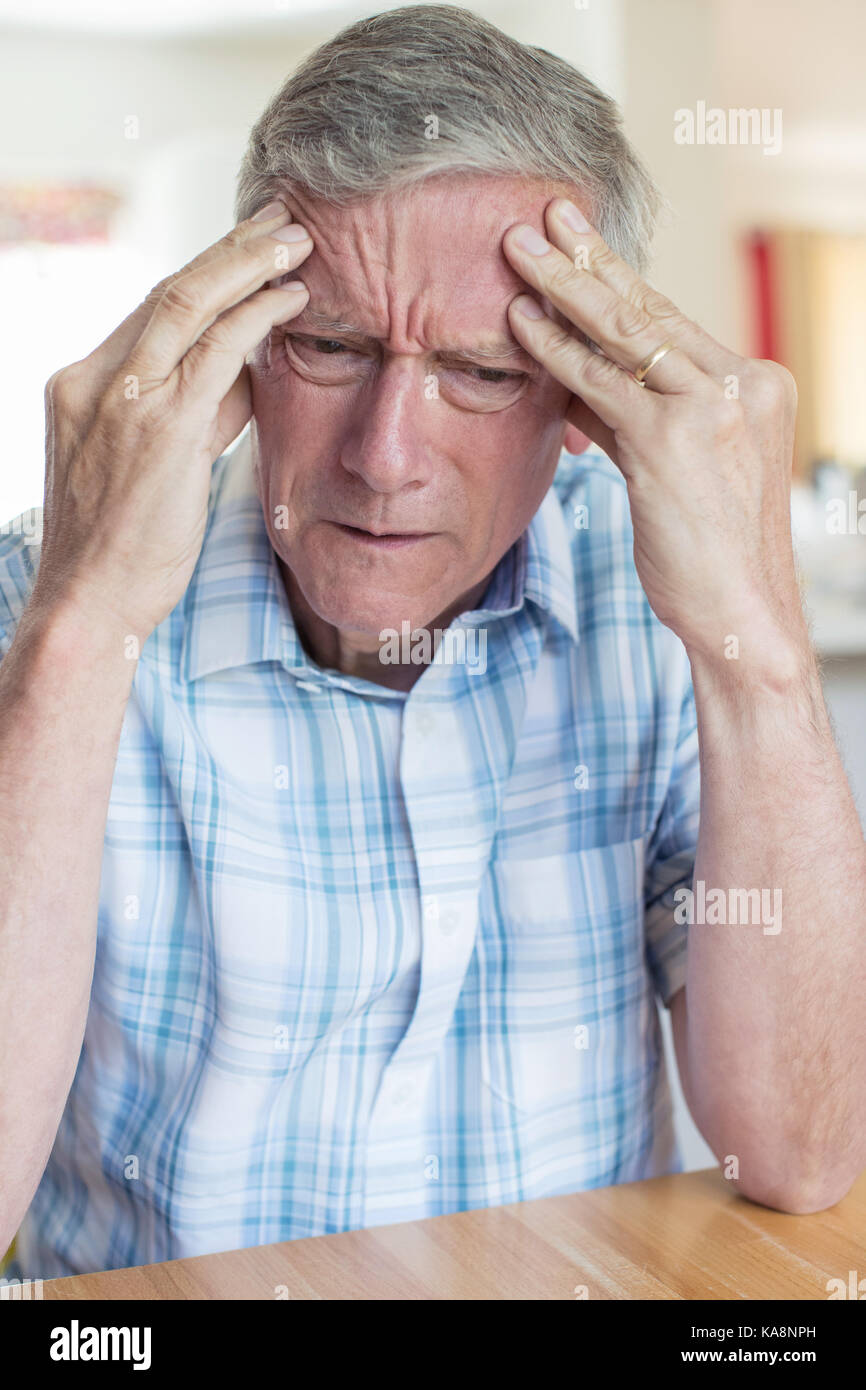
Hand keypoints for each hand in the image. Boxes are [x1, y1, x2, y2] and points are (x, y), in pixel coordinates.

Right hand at [34, 202, 311, 640]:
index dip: (206, 276)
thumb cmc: (124, 550)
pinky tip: (291, 297)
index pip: (149, 313)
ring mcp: (121, 401)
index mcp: (81, 385)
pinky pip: (213, 353)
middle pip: (167, 291)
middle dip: (229, 249)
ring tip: (297, 240)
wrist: (88, 606)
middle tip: (280, 217)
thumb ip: (197, 416)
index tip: (248, 251)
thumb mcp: (157, 468)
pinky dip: (256, 317)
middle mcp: (93, 380)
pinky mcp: (159, 430)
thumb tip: (245, 376)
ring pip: (187, 303)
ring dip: (248, 265)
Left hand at [502, 200, 804, 677]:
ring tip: (515, 250)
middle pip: (651, 309)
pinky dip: (555, 352)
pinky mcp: (675, 438)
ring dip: (562, 287)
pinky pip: (601, 383)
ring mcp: (714, 406)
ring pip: (624, 333)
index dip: (620, 278)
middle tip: (545, 214)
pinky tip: (519, 324)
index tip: (582, 239)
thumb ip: (632, 422)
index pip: (672, 323)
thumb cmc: (708, 555)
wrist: (742, 615)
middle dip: (589, 258)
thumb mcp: (675, 474)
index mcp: (755, 386)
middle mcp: (743, 384)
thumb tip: (576, 389)